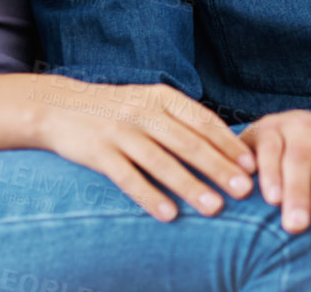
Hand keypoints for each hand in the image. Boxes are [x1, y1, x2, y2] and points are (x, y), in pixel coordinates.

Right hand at [32, 80, 255, 222]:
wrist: (59, 106)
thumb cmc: (117, 108)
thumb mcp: (150, 101)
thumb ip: (181, 118)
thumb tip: (223, 143)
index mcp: (163, 97)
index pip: (204, 122)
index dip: (229, 144)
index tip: (251, 166)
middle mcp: (145, 112)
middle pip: (189, 144)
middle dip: (220, 168)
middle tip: (244, 190)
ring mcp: (121, 132)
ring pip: (163, 163)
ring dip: (191, 186)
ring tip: (214, 207)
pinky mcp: (99, 153)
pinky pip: (129, 178)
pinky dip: (150, 196)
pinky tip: (169, 213)